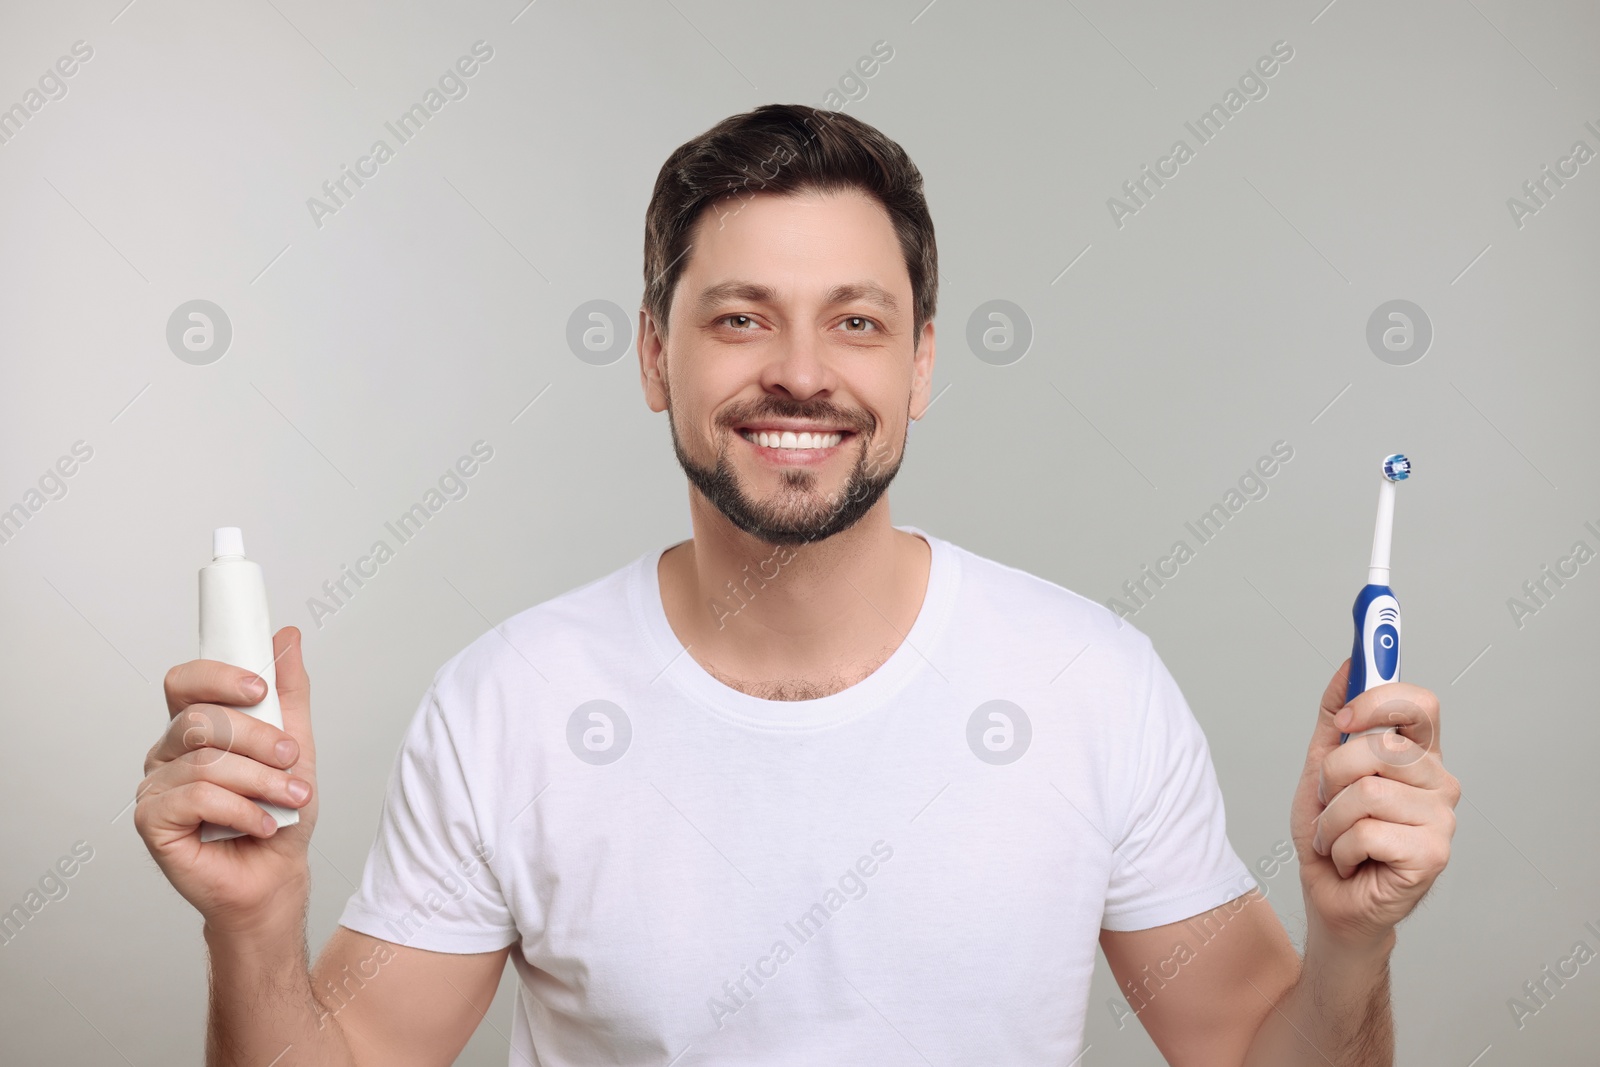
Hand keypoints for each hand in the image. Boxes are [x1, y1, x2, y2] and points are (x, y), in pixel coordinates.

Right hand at [134, 626, 316, 934]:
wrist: (276, 874)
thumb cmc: (280, 811)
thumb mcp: (296, 745)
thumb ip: (288, 692)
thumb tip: (287, 636)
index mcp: (195, 726)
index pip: (185, 681)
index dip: (217, 677)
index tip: (259, 688)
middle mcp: (168, 752)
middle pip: (200, 720)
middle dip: (258, 739)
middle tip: (292, 759)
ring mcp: (155, 786)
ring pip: (205, 762)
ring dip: (260, 780)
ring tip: (291, 800)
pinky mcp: (151, 821)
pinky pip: (195, 798)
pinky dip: (241, 810)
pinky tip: (263, 825)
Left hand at [1290, 659, 1459, 948]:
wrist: (1330, 898)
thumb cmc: (1332, 836)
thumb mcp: (1321, 768)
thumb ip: (1335, 717)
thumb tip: (1348, 666)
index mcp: (1417, 756)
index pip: (1420, 704)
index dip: (1379, 699)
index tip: (1345, 716)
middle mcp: (1438, 783)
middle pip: (1380, 748)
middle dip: (1333, 776)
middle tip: (1331, 803)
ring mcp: (1441, 820)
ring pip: (1366, 793)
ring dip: (1332, 820)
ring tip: (1338, 837)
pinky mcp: (1434, 855)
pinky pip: (1367, 832)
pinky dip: (1341, 848)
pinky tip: (1351, 860)